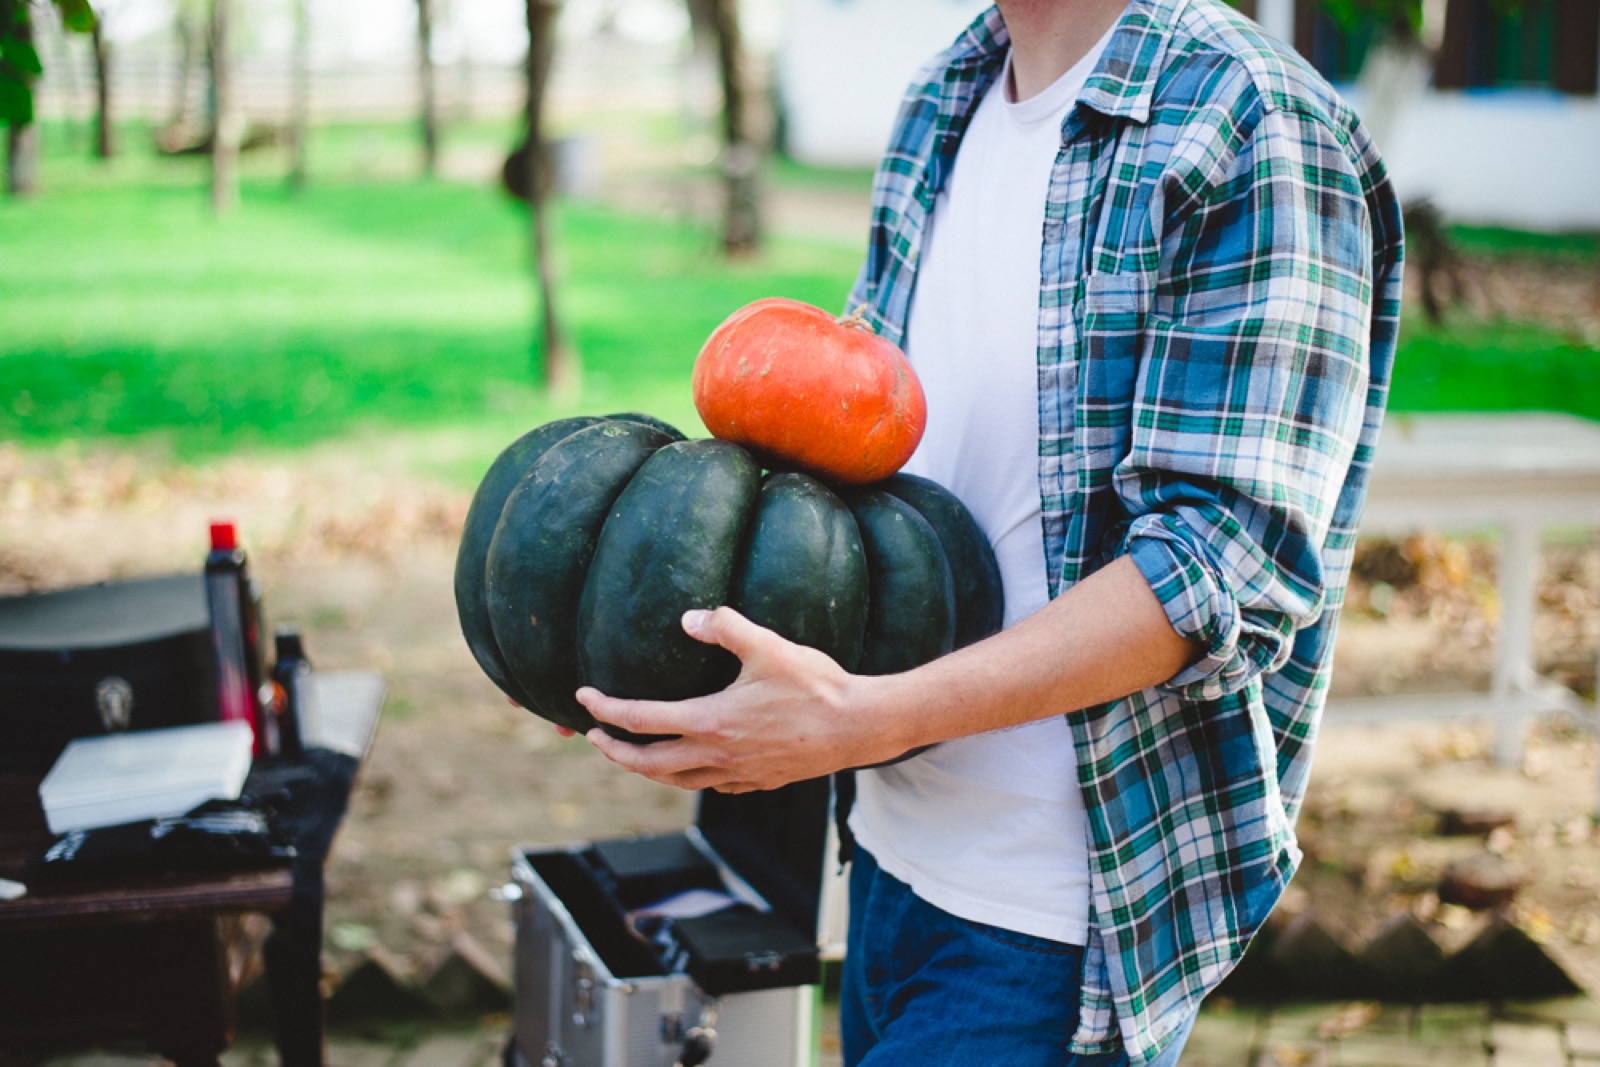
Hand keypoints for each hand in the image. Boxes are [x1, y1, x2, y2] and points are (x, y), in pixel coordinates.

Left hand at [576, 607, 897, 792]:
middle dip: (614, 750)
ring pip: (676, 782)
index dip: (605, 710)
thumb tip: (689, 617)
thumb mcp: (768, 645)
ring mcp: (738, 775)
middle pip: (647, 763)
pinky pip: (711, 787)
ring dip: (647, 769)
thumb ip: (724, 626)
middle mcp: (717, 756)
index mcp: (710, 722)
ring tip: (633, 755)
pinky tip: (691, 766)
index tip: (584, 699)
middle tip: (595, 737)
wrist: (860, 726)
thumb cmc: (816, 684)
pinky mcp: (758, 783)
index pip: (640, 720)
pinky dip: (688, 778)